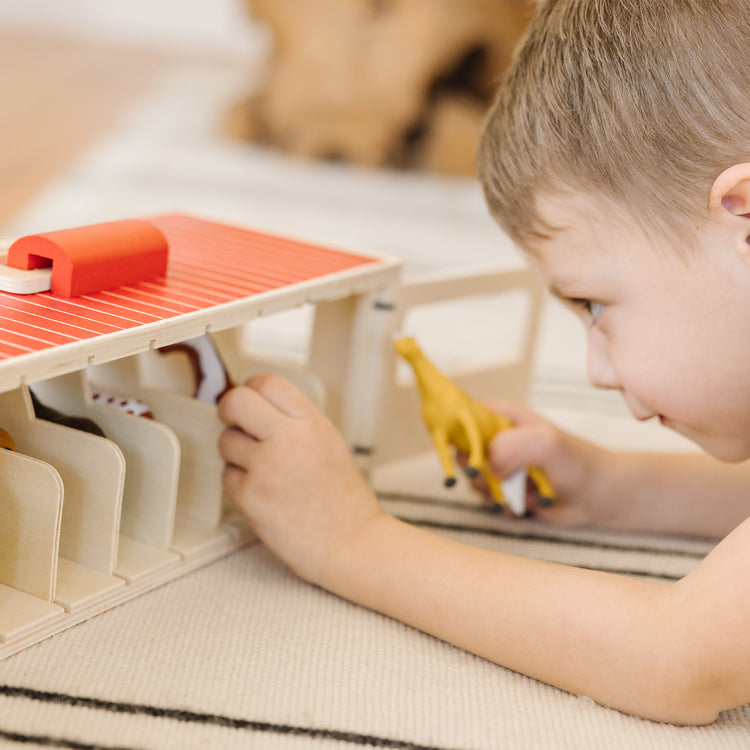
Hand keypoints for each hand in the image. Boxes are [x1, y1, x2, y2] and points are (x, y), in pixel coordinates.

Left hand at [218, 374, 384, 583]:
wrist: (351, 543)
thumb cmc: (343, 501)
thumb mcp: (328, 443)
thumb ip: (295, 422)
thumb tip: (259, 408)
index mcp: (311, 423)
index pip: (267, 382)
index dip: (252, 389)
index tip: (251, 400)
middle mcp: (288, 439)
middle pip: (236, 401)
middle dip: (229, 410)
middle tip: (235, 422)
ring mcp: (266, 467)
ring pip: (226, 440)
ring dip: (236, 452)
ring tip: (261, 468)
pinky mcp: (251, 495)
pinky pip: (228, 476)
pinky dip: (240, 484)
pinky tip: (264, 493)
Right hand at [464, 401, 615, 525]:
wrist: (598, 497)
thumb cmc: (577, 462)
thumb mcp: (545, 444)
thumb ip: (510, 447)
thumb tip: (486, 466)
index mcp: (503, 416)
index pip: (464, 414)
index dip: (458, 430)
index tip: (470, 452)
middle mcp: (498, 437)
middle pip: (461, 449)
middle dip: (475, 468)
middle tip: (498, 476)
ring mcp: (500, 463)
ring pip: (471, 476)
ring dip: (489, 489)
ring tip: (518, 490)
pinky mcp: (505, 487)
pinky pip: (485, 496)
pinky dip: (499, 503)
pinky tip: (522, 502)